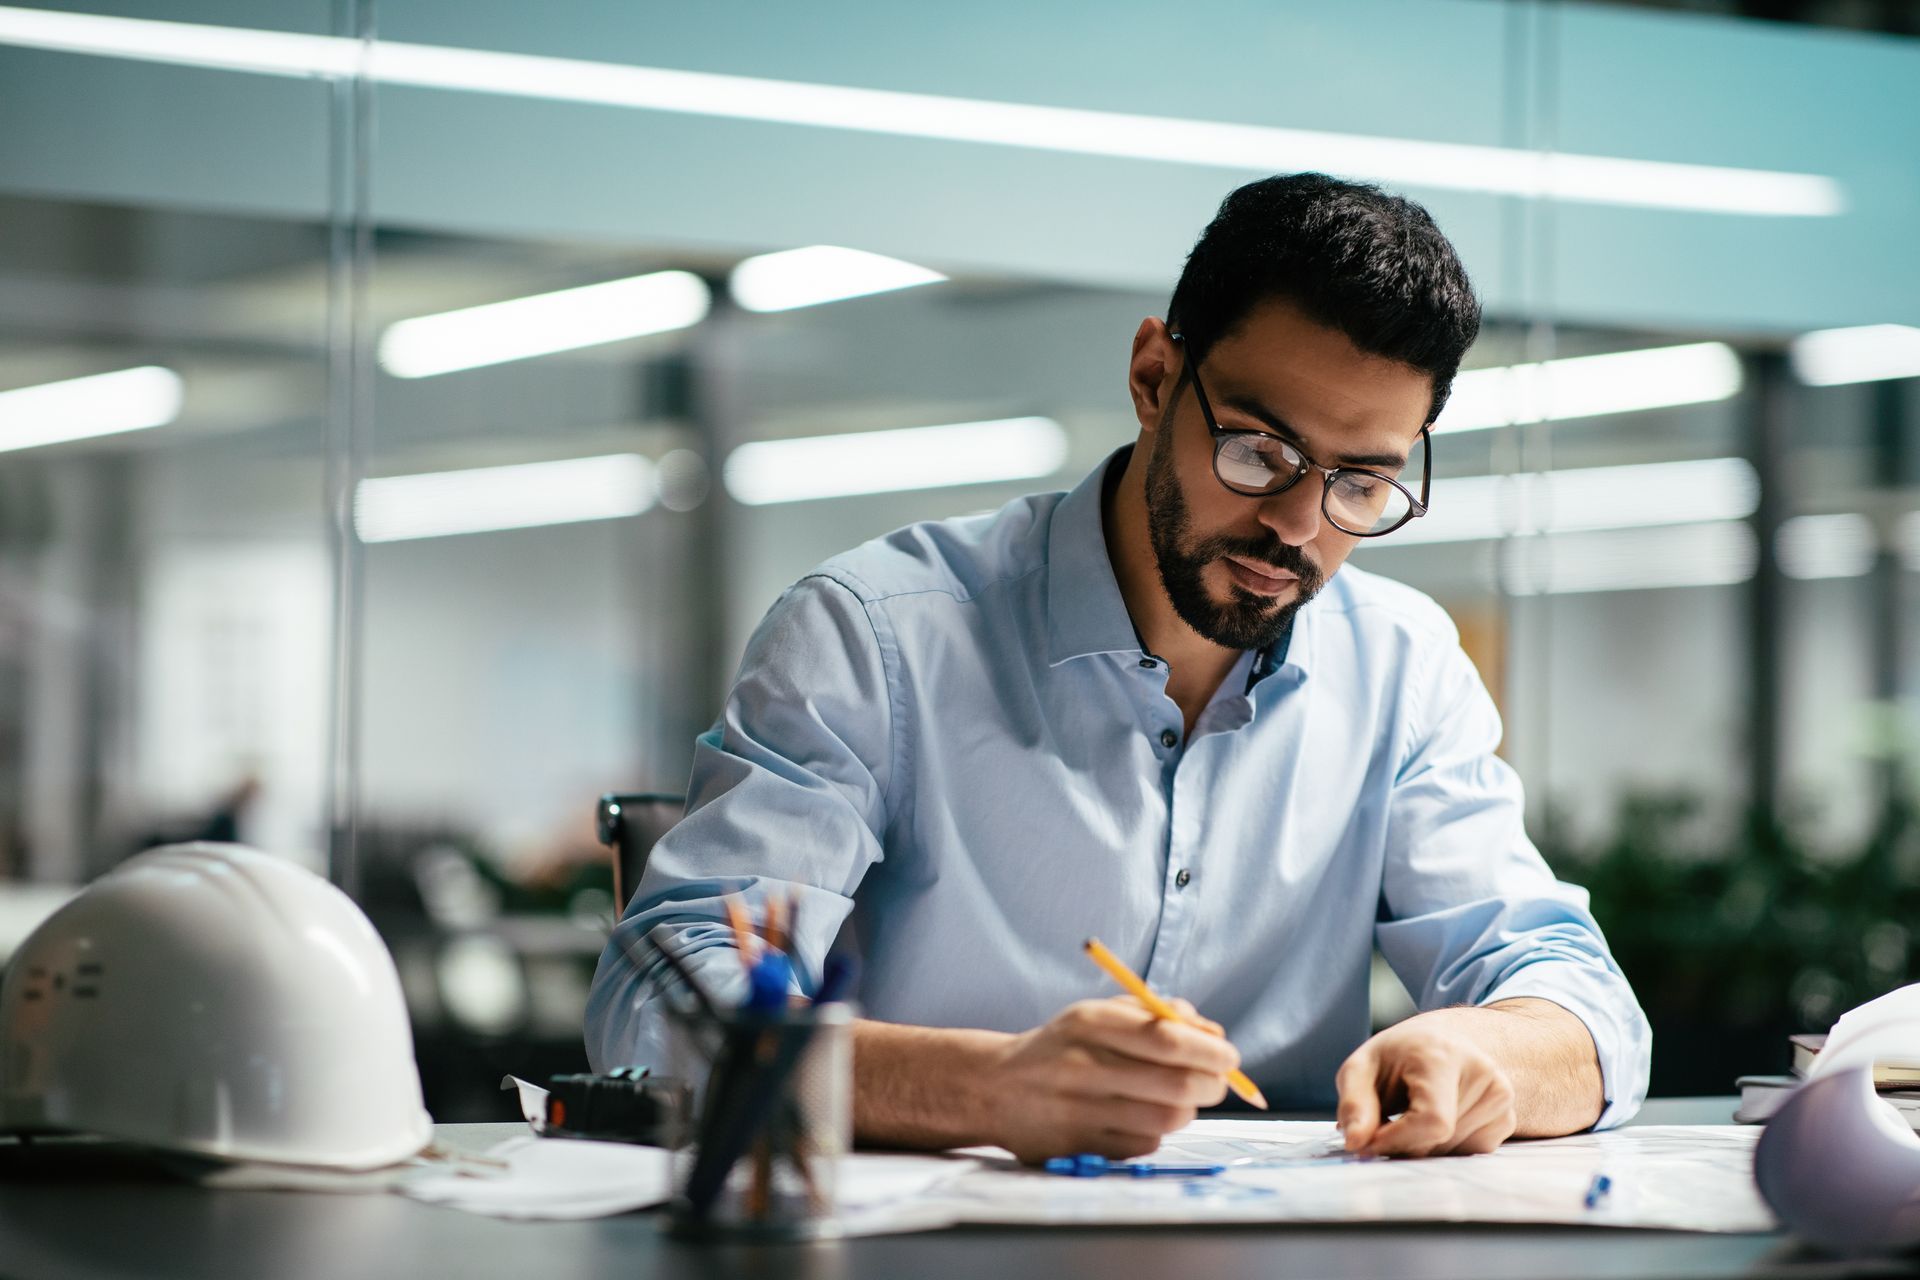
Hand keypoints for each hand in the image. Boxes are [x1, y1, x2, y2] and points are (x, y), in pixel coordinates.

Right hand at [982, 996, 1238, 1162]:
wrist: (996, 1088)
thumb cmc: (1064, 1047)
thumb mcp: (1098, 1014)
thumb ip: (1155, 1015)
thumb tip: (1212, 1035)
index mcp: (1089, 1023)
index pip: (1167, 1040)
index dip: (1210, 1051)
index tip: (1230, 1056)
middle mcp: (1082, 1065)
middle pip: (1176, 1085)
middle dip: (1211, 1084)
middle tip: (1216, 1081)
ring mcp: (1079, 1111)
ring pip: (1167, 1119)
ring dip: (1186, 1110)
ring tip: (1177, 1097)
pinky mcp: (1080, 1147)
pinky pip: (1144, 1145)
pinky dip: (1156, 1132)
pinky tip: (1139, 1117)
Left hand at [1335, 1008, 1517, 1157]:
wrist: (1445, 1040)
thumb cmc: (1399, 1056)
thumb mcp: (1362, 1067)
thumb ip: (1355, 1104)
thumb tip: (1357, 1143)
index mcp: (1443, 1055)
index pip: (1432, 1121)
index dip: (1396, 1141)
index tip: (1368, 1143)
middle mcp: (1482, 1073)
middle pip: (1438, 1141)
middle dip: (1404, 1143)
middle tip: (1387, 1122)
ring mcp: (1500, 1096)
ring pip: (1452, 1153)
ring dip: (1423, 1145)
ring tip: (1415, 1111)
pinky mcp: (1507, 1117)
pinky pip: (1467, 1154)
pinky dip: (1445, 1147)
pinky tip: (1439, 1117)